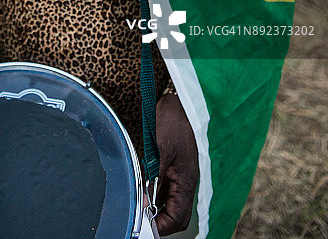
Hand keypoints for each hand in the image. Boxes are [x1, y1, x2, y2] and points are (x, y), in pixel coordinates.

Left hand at [145, 93, 198, 236]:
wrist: (181, 101)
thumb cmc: (174, 121)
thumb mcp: (160, 150)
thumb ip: (153, 179)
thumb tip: (144, 204)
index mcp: (188, 180)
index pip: (178, 217)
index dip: (161, 226)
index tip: (145, 227)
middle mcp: (187, 181)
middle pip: (177, 214)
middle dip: (160, 222)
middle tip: (141, 222)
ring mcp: (182, 174)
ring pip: (171, 202)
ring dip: (157, 208)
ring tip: (139, 208)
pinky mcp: (176, 167)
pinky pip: (168, 188)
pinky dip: (156, 195)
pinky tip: (144, 192)